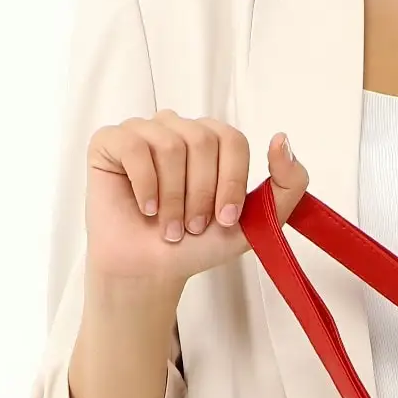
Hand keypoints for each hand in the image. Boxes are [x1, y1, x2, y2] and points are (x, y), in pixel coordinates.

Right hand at [84, 115, 308, 286]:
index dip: (231, 182)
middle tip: (192, 226)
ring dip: (174, 198)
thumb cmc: (197, 244)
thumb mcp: (255, 222)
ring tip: (169, 225)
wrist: (152, 270)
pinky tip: (144, 208)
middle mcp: (178, 127)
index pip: (233, 140)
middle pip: (202, 140)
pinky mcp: (110, 141)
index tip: (224, 219)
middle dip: (201, 194)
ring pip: (170, 145)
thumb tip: (283, 139)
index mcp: (211, 140)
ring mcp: (143, 131)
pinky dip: (145, 186)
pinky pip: (133, 147)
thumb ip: (287, 185)